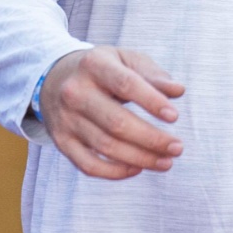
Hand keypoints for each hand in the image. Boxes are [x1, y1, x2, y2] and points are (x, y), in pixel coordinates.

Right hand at [39, 47, 184, 179]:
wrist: (54, 78)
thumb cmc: (103, 69)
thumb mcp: (126, 60)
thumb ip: (153, 74)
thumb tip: (178, 91)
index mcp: (94, 65)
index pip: (126, 84)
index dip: (152, 102)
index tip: (174, 116)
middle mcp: (75, 92)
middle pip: (117, 123)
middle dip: (152, 139)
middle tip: (177, 148)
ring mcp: (66, 119)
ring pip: (106, 147)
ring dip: (140, 159)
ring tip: (166, 162)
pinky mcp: (61, 142)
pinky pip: (88, 165)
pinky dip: (115, 172)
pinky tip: (137, 169)